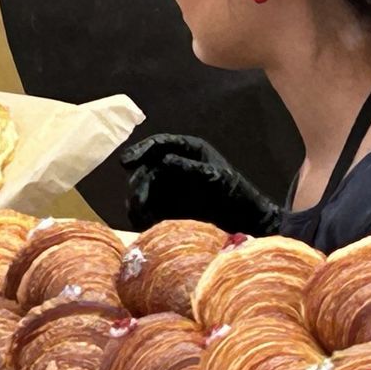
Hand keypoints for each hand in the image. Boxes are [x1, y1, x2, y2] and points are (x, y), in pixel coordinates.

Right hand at [120, 133, 280, 234]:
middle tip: (136, 203)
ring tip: (137, 217)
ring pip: (144, 190)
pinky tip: (143, 224)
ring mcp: (172, 186)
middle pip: (147, 170)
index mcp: (189, 150)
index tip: (124, 163)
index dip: (139, 151)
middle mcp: (176, 165)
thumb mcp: (215, 177)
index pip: (158, 145)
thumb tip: (164, 160)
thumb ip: (190, 168)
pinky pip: (150, 208)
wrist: (246, 221)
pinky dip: (144, 215)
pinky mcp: (169, 206)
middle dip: (139, 186)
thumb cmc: (236, 193)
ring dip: (137, 202)